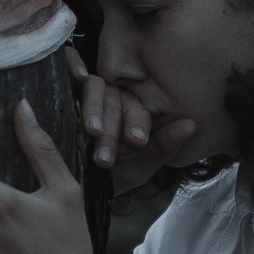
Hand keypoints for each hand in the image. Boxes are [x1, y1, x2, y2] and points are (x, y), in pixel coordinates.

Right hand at [64, 46, 197, 200]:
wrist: (79, 191)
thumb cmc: (115, 175)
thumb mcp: (142, 165)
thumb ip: (166, 145)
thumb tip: (191, 125)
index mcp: (130, 111)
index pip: (136, 108)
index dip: (137, 122)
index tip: (137, 141)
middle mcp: (109, 97)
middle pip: (113, 99)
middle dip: (111, 129)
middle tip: (106, 156)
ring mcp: (84, 92)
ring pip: (93, 87)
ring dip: (93, 109)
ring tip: (93, 131)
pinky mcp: (61, 87)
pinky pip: (68, 63)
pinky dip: (73, 65)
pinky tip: (78, 77)